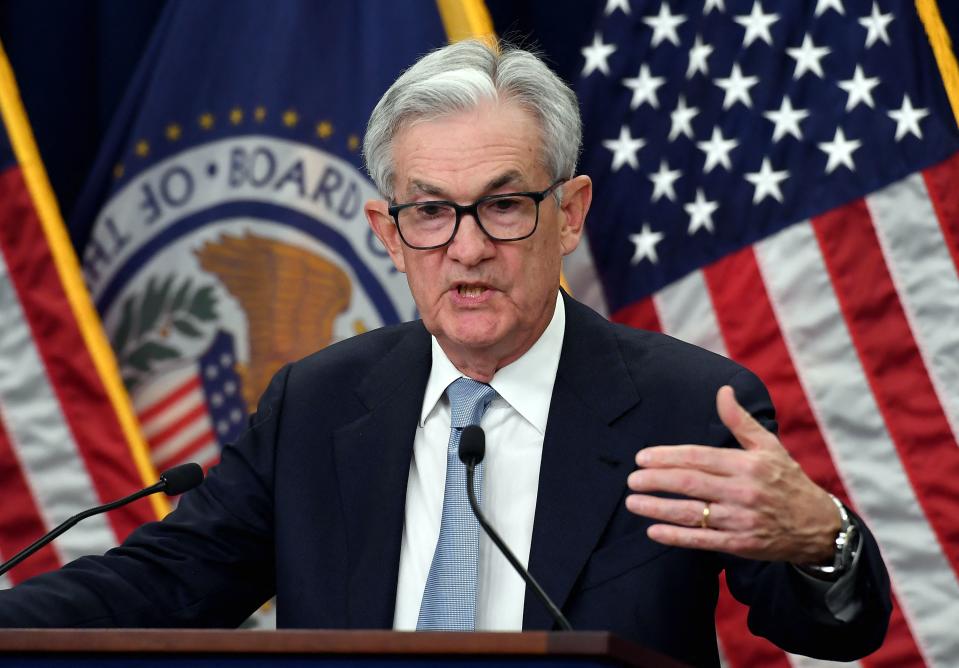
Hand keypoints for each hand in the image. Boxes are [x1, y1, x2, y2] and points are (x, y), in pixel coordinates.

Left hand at [625, 385, 838, 563]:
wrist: (818, 526)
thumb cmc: (787, 481)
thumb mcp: (769, 445)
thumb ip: (740, 420)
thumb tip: (722, 390)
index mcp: (747, 464)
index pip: (699, 457)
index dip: (667, 457)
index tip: (641, 458)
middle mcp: (743, 491)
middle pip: (690, 483)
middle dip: (656, 480)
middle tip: (631, 480)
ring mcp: (741, 519)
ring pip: (693, 512)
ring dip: (659, 508)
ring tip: (633, 503)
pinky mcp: (741, 544)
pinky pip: (703, 540)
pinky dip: (676, 536)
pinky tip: (653, 531)